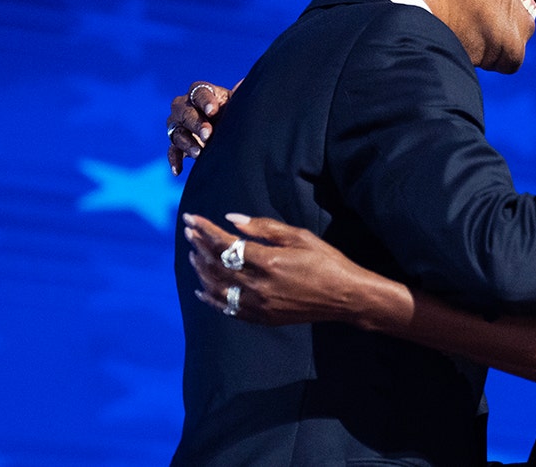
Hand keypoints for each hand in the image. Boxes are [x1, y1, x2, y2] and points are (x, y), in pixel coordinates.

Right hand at [166, 81, 233, 174]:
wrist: (228, 130)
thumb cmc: (232, 112)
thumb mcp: (237, 103)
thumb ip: (240, 95)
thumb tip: (244, 83)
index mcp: (201, 93)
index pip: (198, 92)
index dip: (205, 101)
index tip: (213, 111)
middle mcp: (184, 106)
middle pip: (184, 112)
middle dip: (196, 123)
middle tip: (208, 135)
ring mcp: (178, 125)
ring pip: (177, 132)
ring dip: (187, 143)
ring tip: (200, 153)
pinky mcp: (176, 143)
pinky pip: (171, 151)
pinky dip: (174, 160)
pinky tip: (178, 171)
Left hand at [184, 213, 377, 325]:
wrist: (346, 297)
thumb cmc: (327, 262)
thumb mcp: (300, 237)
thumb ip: (264, 228)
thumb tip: (232, 219)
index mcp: (269, 262)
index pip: (225, 244)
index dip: (205, 230)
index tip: (191, 218)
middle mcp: (259, 286)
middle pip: (217, 265)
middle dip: (199, 246)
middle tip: (189, 232)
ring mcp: (259, 305)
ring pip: (217, 288)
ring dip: (201, 271)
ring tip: (193, 255)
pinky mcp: (262, 318)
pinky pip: (228, 309)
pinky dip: (211, 299)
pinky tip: (202, 290)